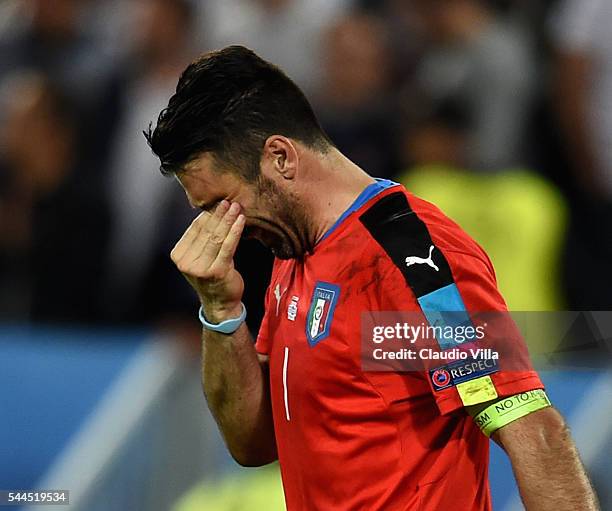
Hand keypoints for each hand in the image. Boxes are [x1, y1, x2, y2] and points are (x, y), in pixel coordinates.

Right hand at [171, 200, 245, 321]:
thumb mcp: (200, 257)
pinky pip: (227, 246)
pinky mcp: (216, 271)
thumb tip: (211, 211)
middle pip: (206, 232)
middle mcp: (186, 262)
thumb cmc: (212, 277)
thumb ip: (201, 239)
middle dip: (219, 214)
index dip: (207, 214)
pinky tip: (241, 220)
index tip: (218, 202)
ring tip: (236, 207)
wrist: (220, 304)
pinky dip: (235, 231)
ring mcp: (200, 268)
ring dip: (228, 220)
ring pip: (216, 237)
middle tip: (229, 201)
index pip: (194, 229)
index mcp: (178, 255)